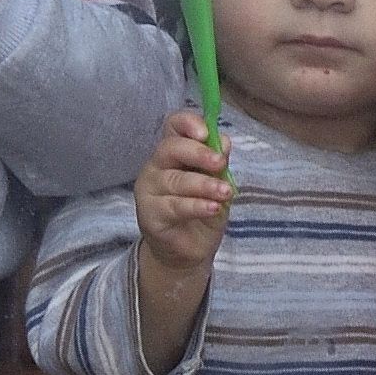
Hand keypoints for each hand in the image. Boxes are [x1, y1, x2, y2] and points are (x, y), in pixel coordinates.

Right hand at [134, 110, 233, 270]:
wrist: (188, 250)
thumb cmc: (201, 210)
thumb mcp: (218, 183)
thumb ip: (218, 163)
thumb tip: (224, 142)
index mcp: (173, 152)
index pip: (173, 126)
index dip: (188, 124)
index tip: (207, 133)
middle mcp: (156, 166)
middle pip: (170, 148)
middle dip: (198, 153)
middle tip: (220, 164)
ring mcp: (149, 190)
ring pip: (175, 180)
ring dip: (204, 185)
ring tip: (226, 193)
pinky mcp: (149, 215)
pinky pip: (174, 206)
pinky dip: (196, 206)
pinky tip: (213, 208)